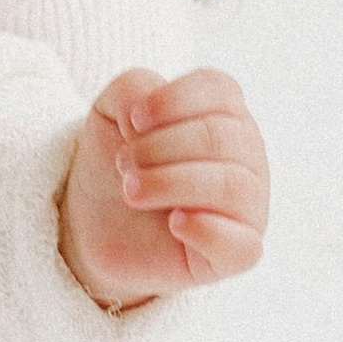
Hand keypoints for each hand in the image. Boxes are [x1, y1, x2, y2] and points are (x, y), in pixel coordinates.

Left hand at [59, 69, 267, 309]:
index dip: (172, 101)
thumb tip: (145, 111)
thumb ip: (132, 89)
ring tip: (132, 191)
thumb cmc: (117, 161)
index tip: (131, 120)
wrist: (95, 224)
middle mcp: (247, 156)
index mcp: (224, 113)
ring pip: (232, 186)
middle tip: (122, 163)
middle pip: (220, 137)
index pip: (220, 91)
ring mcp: (248, 205)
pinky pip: (243, 245)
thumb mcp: (109, 111)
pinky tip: (174, 223)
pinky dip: (206, 231)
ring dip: (170, 184)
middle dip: (160, 147)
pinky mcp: (237, 252)